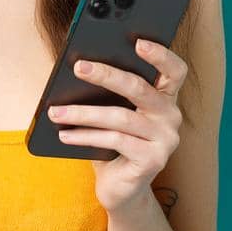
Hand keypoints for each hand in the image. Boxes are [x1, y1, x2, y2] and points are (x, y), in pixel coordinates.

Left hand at [46, 38, 189, 214]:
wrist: (120, 189)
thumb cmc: (113, 145)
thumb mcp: (112, 113)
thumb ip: (109, 93)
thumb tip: (82, 67)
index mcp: (165, 98)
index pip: (175, 70)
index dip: (161, 55)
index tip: (138, 42)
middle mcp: (171, 116)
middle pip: (140, 88)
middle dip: (106, 75)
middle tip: (79, 67)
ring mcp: (165, 140)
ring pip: (120, 117)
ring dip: (83, 113)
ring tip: (56, 112)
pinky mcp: (153, 160)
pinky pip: (114, 141)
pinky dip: (85, 136)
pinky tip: (65, 134)